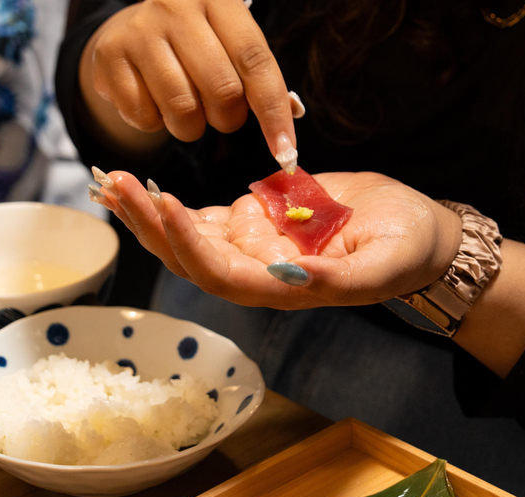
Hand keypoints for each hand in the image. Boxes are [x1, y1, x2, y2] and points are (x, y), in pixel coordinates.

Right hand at [79, 0, 295, 157]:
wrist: (130, 32)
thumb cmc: (196, 45)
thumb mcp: (231, 46)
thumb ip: (258, 80)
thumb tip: (287, 133)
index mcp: (219, 1)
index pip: (256, 62)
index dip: (274, 113)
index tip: (286, 152)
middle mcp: (177, 8)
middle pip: (223, 91)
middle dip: (228, 119)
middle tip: (220, 113)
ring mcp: (139, 31)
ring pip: (183, 111)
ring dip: (192, 127)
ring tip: (187, 109)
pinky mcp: (109, 57)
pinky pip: (145, 118)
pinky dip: (156, 123)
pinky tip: (153, 101)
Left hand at [90, 169, 461, 309]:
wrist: (413, 229)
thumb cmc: (407, 250)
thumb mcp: (386, 264)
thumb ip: (342, 280)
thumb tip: (293, 277)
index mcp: (285, 289)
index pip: (224, 275)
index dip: (190, 245)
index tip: (167, 203)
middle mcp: (260, 272)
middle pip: (191, 257)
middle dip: (152, 224)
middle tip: (115, 185)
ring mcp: (255, 245)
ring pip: (189, 235)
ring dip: (150, 212)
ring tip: (112, 180)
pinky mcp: (257, 219)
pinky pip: (205, 215)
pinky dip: (173, 203)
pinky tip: (142, 185)